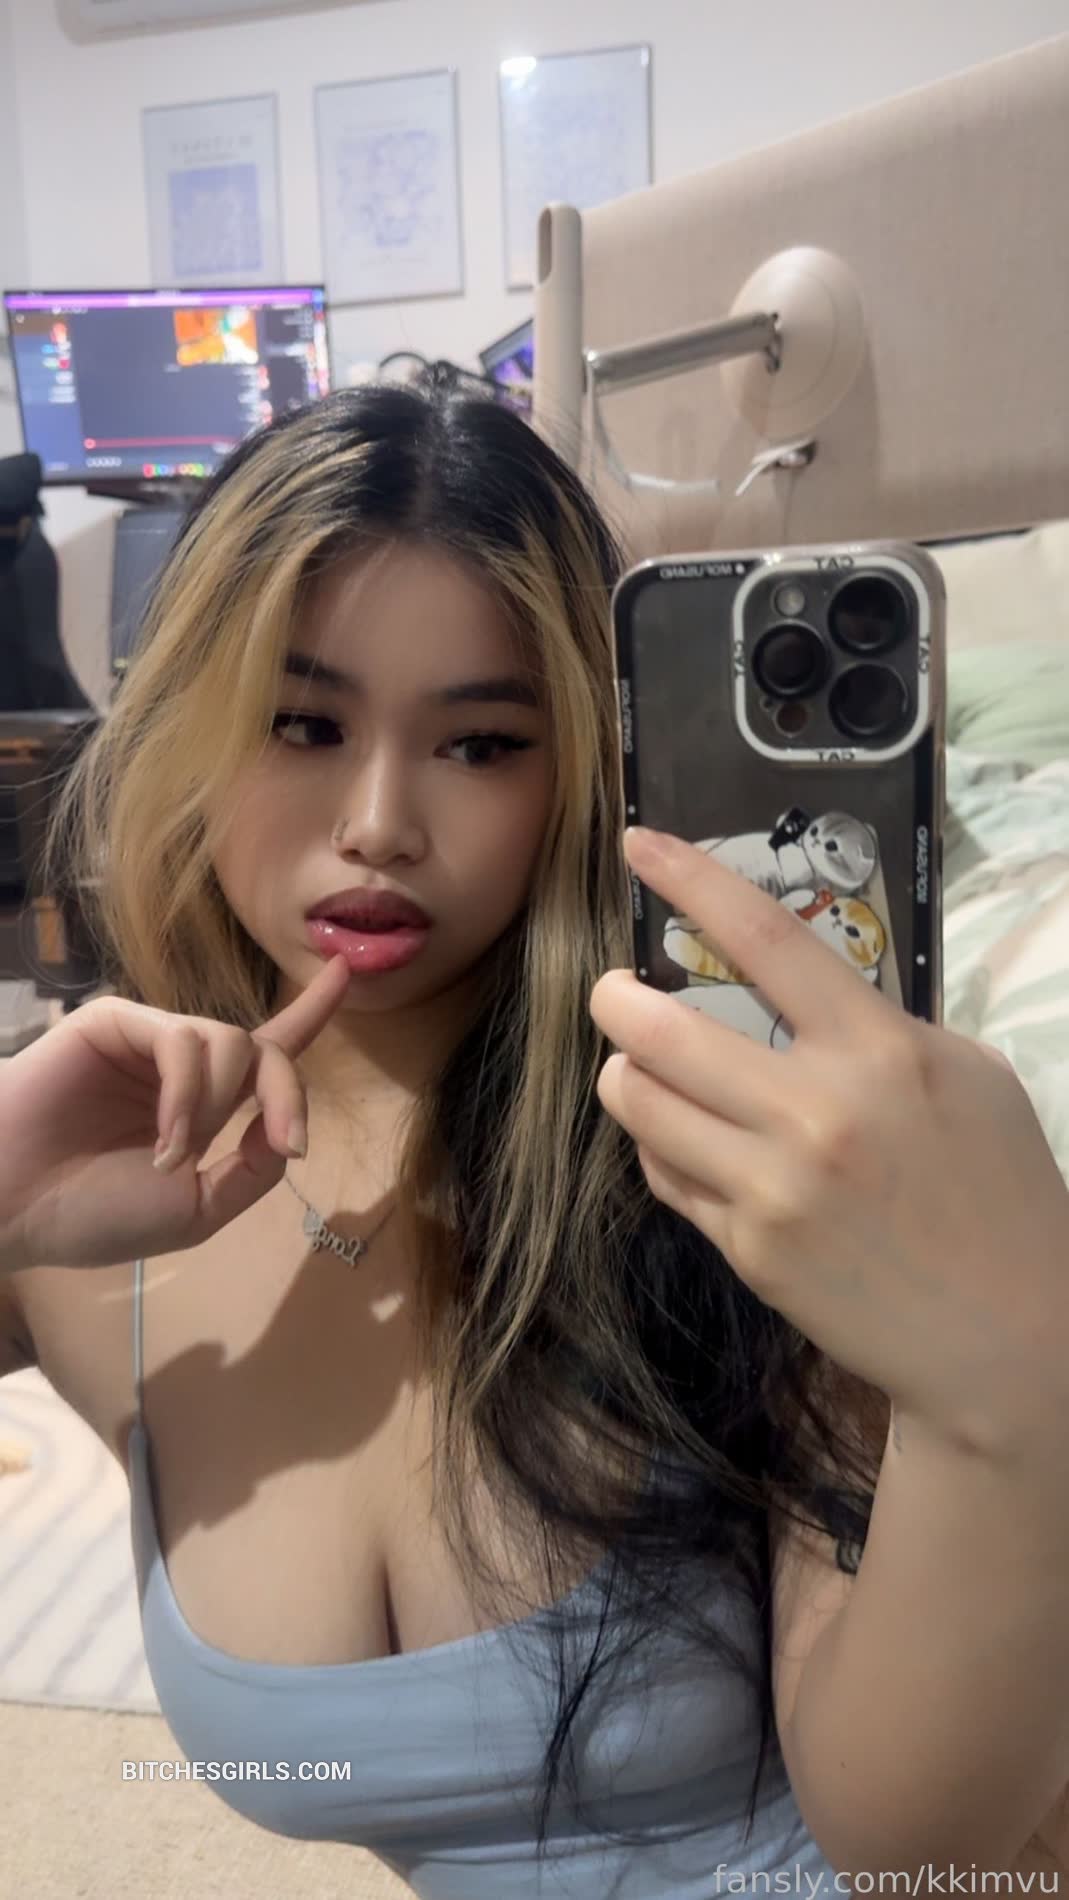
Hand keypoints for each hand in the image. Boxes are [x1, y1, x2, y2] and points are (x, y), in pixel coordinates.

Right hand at [0, 955, 351, 1273]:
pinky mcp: (117, 1021)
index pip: (268, 1054)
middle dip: (288, 1096)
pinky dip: (188, 1094)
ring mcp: (149, 1039)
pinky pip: (183, 1040)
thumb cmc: (90, 1214)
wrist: (14, 1207)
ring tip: (173, 1156)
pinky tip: (166, 1140)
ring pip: (229, 1044)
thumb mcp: (195, 1210)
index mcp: (203, 1105)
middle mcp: (182, 1065)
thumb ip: (251, 1170)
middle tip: (288, 1144)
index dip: (310, 1012)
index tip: (346, 969)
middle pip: (263, 1051)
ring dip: (217, 1108)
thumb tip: (286, 1130)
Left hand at [590, 826, 1068, 1462]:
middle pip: (661, 1030)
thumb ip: (880, 1029)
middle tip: (613, 990)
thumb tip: (797, 1000)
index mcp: (877, 1052)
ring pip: (639, 1105)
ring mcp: (771, 1188)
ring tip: (635, 1065)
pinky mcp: (747, 1250)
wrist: (1012, 1334)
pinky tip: (680, 1137)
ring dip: (622, 1072)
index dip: (689, 880)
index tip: (637, 843)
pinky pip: (666, 1174)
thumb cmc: (1002, 1192)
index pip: (764, 939)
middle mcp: (813, 1114)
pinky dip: (658, 1143)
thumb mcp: (966, 1078)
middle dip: (615, 998)